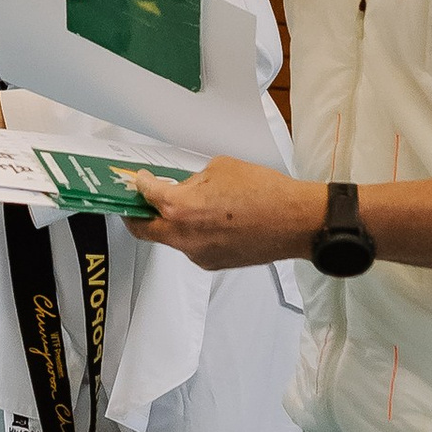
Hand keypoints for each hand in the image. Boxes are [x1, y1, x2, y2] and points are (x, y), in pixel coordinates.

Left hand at [127, 155, 316, 267]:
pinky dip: (193, 232)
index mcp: (180, 207)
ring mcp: (197, 254)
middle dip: (136, 215)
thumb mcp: (221, 168)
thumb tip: (186, 187)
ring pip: (171, 238)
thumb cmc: (263, 192)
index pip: (147, 195)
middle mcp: (183, 236)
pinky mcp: (213, 263)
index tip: (140, 180)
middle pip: (144, 229)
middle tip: (138, 202)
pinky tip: (212, 219)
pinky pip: (193, 246)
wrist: (294, 222)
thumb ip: (194, 179)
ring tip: (188, 205)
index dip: (140, 184)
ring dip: (171, 222)